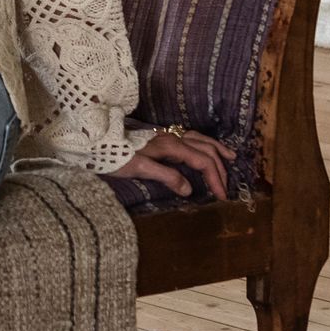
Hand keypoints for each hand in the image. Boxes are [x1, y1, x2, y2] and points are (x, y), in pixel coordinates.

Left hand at [112, 127, 234, 201]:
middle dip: (219, 168)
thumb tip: (189, 189)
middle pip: (206, 149)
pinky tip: (206, 148)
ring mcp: (169, 134)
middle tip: (226, 187)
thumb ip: (166, 177)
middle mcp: (174, 137)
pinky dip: (205, 142)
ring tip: (231, 158)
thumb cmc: (116, 157)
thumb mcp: (139, 169)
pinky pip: (193, 137)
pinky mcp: (164, 136)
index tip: (221, 196)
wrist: (98, 141)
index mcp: (171, 145)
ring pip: (201, 139)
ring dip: (217, 149)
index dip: (215, 178)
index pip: (202, 161)